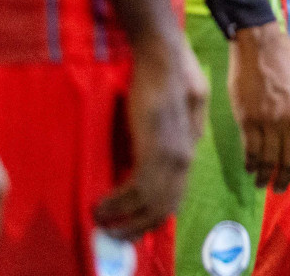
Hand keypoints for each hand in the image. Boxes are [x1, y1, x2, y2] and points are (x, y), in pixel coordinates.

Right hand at [95, 32, 207, 238]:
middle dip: (139, 227)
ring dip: (124, 220)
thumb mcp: (179, 106)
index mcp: (190, 147)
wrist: (164, 53)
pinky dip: (117, 204)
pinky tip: (99, 206)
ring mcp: (173, 154)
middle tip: (115, 236)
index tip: (134, 225)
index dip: (154, 213)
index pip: (176, 192)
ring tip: (102, 225)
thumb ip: (174, 130)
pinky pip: (137, 190)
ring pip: (152, 204)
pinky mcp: (156, 149)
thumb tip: (156, 150)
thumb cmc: (169, 71)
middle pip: (166, 206)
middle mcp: (186, 156)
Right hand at [227, 21, 289, 190]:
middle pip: (289, 162)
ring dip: (264, 176)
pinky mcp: (247, 119)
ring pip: (268, 160)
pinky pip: (250, 150)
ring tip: (261, 182)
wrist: (260, 46)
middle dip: (284, 180)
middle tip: (279, 188)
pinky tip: (249, 168)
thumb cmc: (286, 65)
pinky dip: (250, 163)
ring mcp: (268, 121)